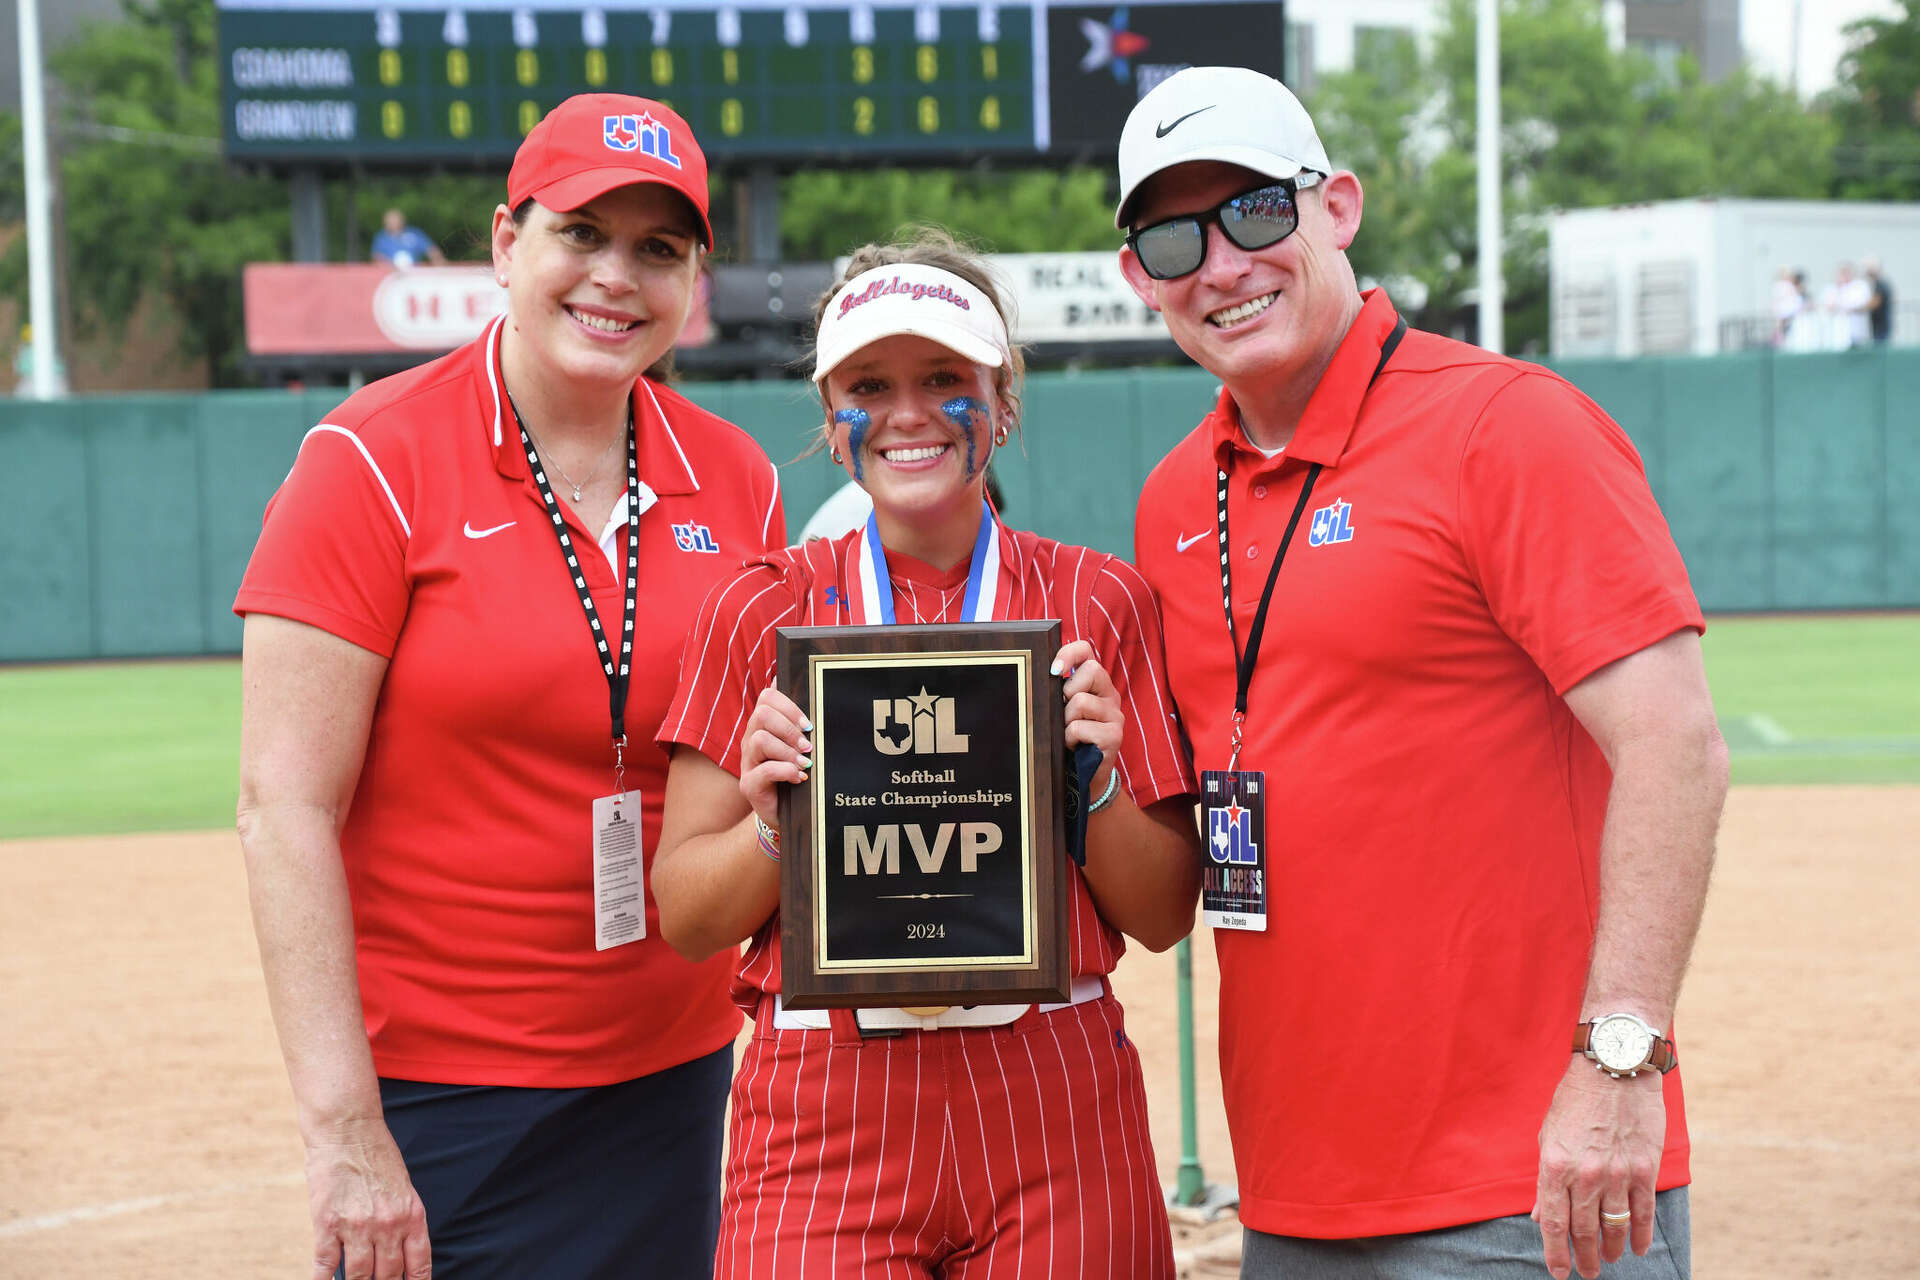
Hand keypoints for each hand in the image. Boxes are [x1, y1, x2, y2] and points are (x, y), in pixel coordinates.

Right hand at [303, 1118, 429, 1279]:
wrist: (348, 1129)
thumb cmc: (376, 1155)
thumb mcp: (402, 1187)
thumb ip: (401, 1220)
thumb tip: (395, 1254)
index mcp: (411, 1215)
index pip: (419, 1265)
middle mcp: (388, 1225)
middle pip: (388, 1275)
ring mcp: (358, 1227)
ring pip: (360, 1276)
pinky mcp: (328, 1225)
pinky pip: (325, 1266)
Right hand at [738, 686, 810, 827]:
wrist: (784, 812)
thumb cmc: (794, 774)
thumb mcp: (798, 745)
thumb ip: (798, 721)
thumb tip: (793, 682)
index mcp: (763, 726)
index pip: (767, 698)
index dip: (789, 706)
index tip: (808, 725)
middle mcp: (751, 740)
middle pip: (761, 715)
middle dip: (788, 728)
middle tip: (807, 746)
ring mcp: (747, 762)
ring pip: (760, 740)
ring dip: (787, 751)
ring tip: (804, 763)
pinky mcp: (749, 785)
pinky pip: (764, 770)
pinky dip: (785, 771)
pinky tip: (798, 777)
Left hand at [1054, 639, 1123, 797]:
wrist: (1085, 776)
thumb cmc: (1070, 739)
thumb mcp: (1063, 711)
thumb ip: (1057, 690)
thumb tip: (1038, 675)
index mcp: (1096, 684)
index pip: (1086, 650)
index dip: (1069, 654)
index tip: (1054, 671)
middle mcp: (1110, 695)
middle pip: (1092, 670)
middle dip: (1069, 691)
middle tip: (1065, 713)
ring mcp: (1115, 715)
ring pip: (1081, 701)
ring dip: (1066, 720)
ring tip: (1069, 734)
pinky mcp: (1114, 736)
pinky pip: (1080, 727)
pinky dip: (1070, 739)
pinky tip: (1074, 747)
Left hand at [1531, 1057, 1665, 1279]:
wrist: (1613, 1068)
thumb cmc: (1575, 1100)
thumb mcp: (1548, 1136)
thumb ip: (1546, 1179)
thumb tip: (1541, 1216)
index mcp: (1554, 1165)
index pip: (1553, 1224)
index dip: (1555, 1254)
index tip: (1559, 1272)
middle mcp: (1585, 1175)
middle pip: (1583, 1231)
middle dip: (1585, 1258)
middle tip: (1588, 1272)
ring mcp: (1617, 1174)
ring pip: (1614, 1227)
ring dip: (1612, 1250)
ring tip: (1609, 1260)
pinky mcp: (1644, 1169)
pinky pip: (1643, 1213)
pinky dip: (1641, 1235)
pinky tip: (1639, 1249)